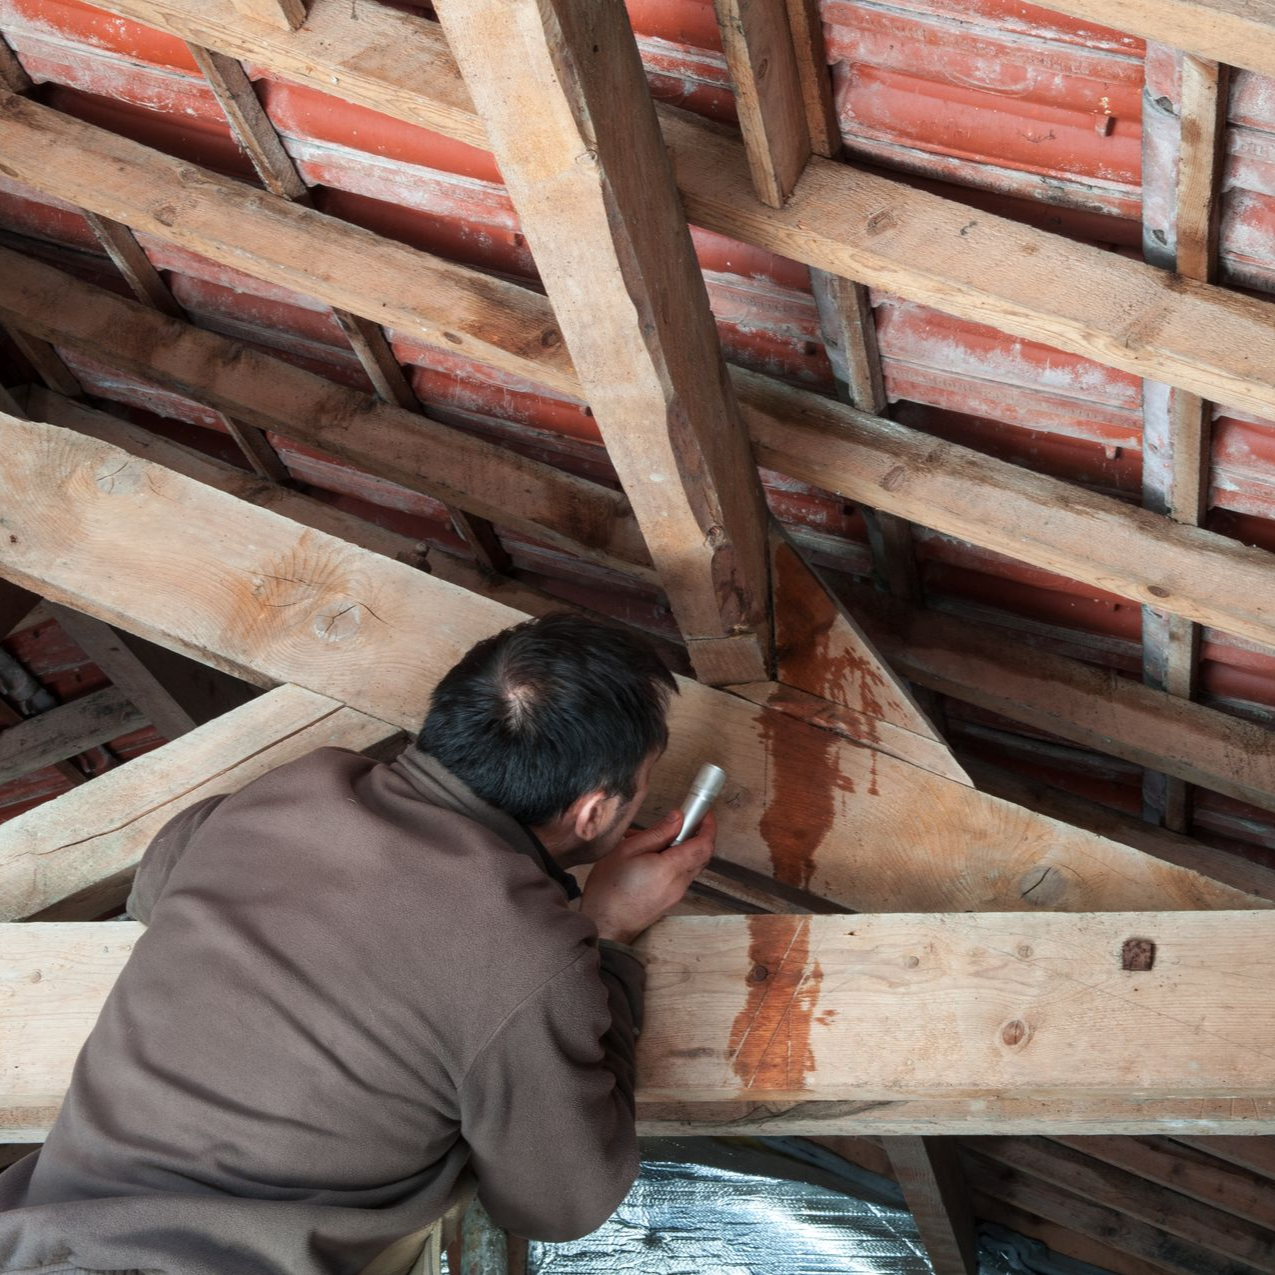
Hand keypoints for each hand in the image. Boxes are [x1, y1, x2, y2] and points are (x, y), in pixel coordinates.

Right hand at [580, 810, 716, 944]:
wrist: (604, 925)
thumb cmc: (609, 887)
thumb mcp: (628, 850)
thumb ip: (657, 833)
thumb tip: (678, 818)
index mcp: (671, 868)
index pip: (704, 845)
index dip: (708, 827)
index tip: (704, 814)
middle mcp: (680, 883)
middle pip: (700, 855)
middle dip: (693, 835)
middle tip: (676, 822)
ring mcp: (676, 894)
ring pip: (688, 865)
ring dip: (677, 849)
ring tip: (646, 841)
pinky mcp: (670, 901)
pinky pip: (678, 876)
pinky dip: (670, 863)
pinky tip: (645, 859)